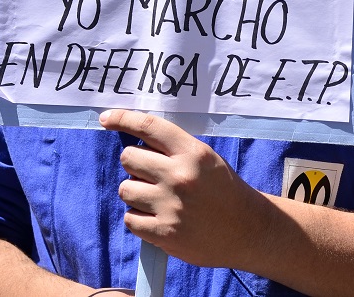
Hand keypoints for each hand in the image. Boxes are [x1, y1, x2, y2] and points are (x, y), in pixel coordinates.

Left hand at [98, 109, 271, 267]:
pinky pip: (130, 219)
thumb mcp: (205, 158)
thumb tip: (134, 139)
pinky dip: (139, 219)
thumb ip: (173, 149)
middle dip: (135, 165)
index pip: (147, 126)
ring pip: (125, 190)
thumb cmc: (223, 189)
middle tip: (151, 174)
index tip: (106, 119)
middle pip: (129, 158)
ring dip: (135, 194)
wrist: (248, 230)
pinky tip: (157, 218)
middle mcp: (179, 176)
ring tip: (156, 199)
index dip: (122, 119)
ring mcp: (170, 206)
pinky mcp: (164, 234)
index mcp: (191, 152)